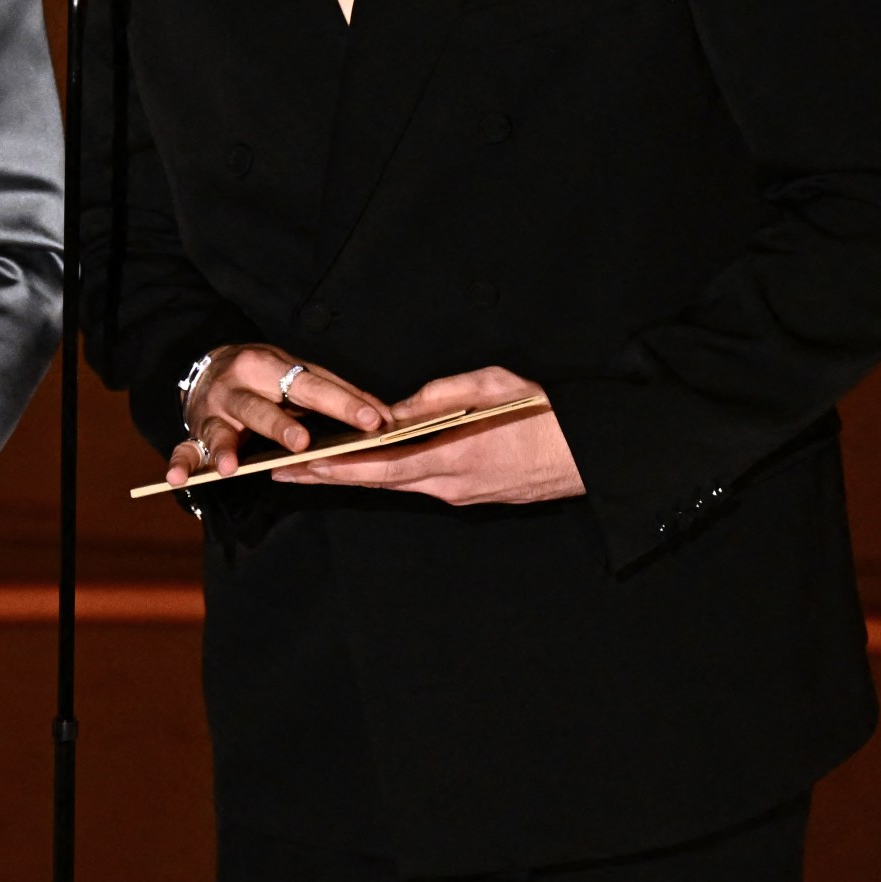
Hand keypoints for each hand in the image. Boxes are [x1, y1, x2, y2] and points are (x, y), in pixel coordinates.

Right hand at [163, 345, 387, 488]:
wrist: (209, 366)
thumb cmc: (266, 375)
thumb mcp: (298, 372)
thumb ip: (337, 393)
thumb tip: (384, 416)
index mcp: (270, 365)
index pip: (311, 385)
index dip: (341, 403)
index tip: (372, 421)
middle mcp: (239, 387)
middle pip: (261, 408)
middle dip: (280, 426)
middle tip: (303, 442)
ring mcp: (214, 411)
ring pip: (220, 431)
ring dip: (225, 449)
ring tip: (232, 467)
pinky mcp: (194, 431)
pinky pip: (185, 449)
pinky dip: (180, 464)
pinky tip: (177, 478)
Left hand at [276, 365, 582, 503]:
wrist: (596, 455)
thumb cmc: (549, 414)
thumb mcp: (494, 386)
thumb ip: (440, 395)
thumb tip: (396, 408)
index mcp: (456, 457)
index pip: (382, 469)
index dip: (338, 468)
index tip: (301, 464)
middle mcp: (454, 485)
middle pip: (380, 483)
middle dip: (330, 476)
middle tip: (284, 471)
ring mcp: (465, 495)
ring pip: (400, 485)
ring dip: (357, 475)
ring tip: (314, 464)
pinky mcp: (476, 495)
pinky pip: (423, 484)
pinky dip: (390, 474)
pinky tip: (371, 463)